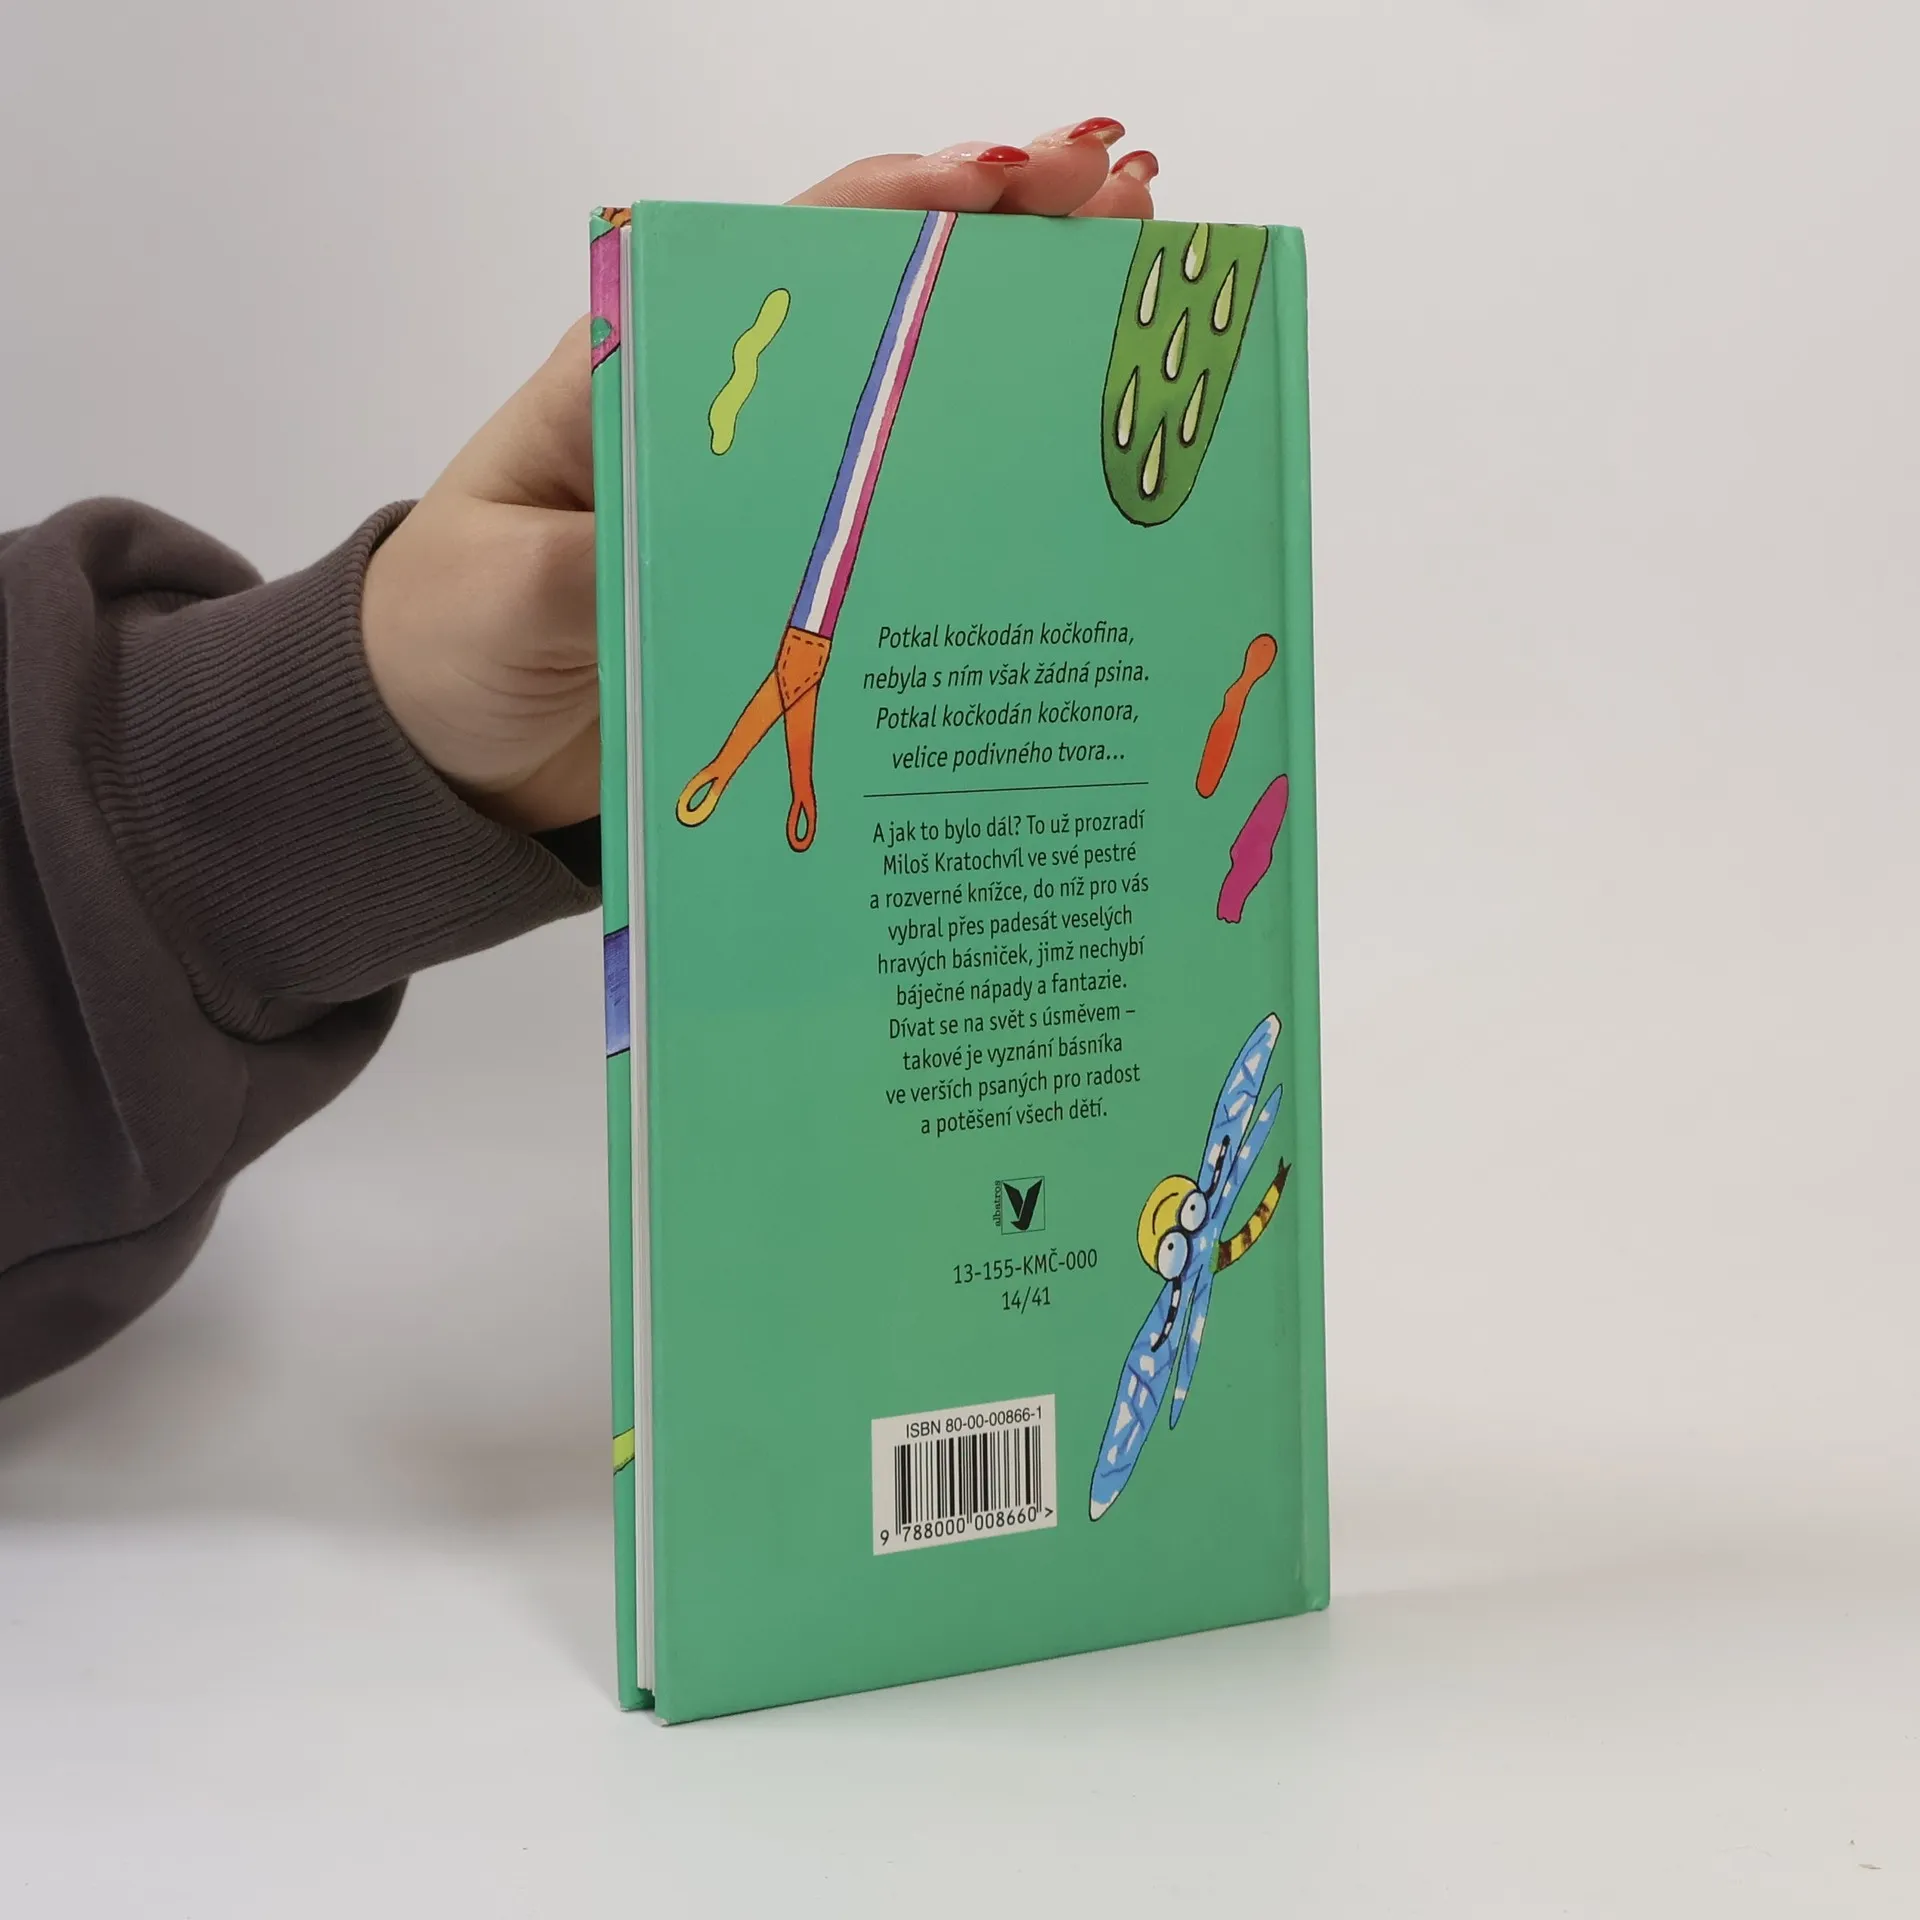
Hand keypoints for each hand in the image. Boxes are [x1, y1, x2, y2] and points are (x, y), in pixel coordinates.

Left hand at [362, 125, 1158, 834]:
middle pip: (880, 306)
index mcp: (649, 375)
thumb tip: (692, 549)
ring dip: (1020, 344)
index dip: (905, 204)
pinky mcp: (795, 585)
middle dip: (1005, 240)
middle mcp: (731, 421)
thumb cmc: (447, 637)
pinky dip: (987, 488)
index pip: (790, 256)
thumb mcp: (508, 591)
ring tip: (1133, 294)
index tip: (1007, 179)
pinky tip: (1073, 473)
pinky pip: (903, 524)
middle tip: (1127, 202)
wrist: (447, 748)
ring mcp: (773, 502)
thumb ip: (589, 565)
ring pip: (908, 403)